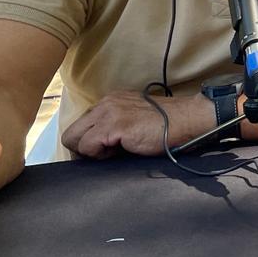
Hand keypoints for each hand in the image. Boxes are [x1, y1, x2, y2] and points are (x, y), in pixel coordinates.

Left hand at [61, 91, 216, 159]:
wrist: (187, 120)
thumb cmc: (165, 126)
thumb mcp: (134, 119)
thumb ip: (114, 126)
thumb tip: (96, 147)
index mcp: (110, 101)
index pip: (81, 125)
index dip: (88, 143)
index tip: (104, 152)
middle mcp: (105, 103)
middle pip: (71, 133)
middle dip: (83, 149)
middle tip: (106, 155)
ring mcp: (108, 113)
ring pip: (74, 140)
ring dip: (91, 152)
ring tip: (115, 152)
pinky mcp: (114, 125)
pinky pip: (88, 146)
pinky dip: (100, 155)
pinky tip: (121, 151)